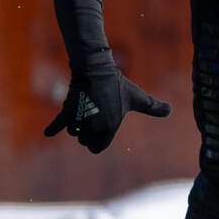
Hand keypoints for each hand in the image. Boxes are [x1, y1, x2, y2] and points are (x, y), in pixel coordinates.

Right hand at [43, 57, 170, 153]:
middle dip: (86, 133)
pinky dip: (52, 128)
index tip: (99, 132)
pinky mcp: (68, 110)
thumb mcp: (137, 98)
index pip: (97, 147)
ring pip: (73, 131)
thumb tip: (171, 111)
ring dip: (76, 124)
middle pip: (83, 140)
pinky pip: (58, 122)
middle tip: (93, 117)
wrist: (97, 70)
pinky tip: (48, 133)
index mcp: (109, 128)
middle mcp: (93, 126)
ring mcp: (80, 119)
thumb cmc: (118, 86)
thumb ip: (153, 107)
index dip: (97, 141)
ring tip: (85, 109)